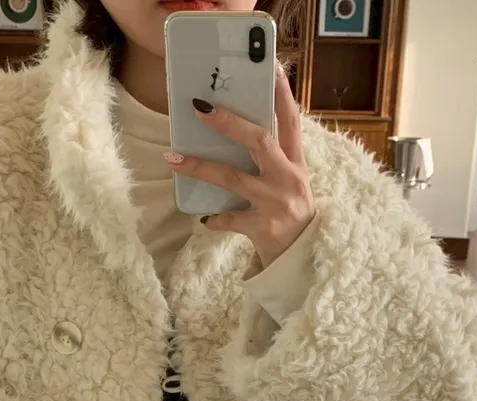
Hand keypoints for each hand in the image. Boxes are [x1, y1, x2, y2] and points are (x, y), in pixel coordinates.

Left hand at [165, 64, 315, 267]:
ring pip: (233, 178)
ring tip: (175, 158)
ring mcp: (276, 203)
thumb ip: (272, 159)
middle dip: (229, 123)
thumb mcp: (290, 183)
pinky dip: (215, 219)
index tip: (271, 66)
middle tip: (201, 108)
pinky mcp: (263, 228)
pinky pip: (229, 219)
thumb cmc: (290, 215)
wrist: (302, 259)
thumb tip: (236, 131)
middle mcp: (288, 179)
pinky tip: (205, 218)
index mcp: (296, 163)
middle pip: (259, 141)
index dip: (282, 93)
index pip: (291, 120)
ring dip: (201, 167)